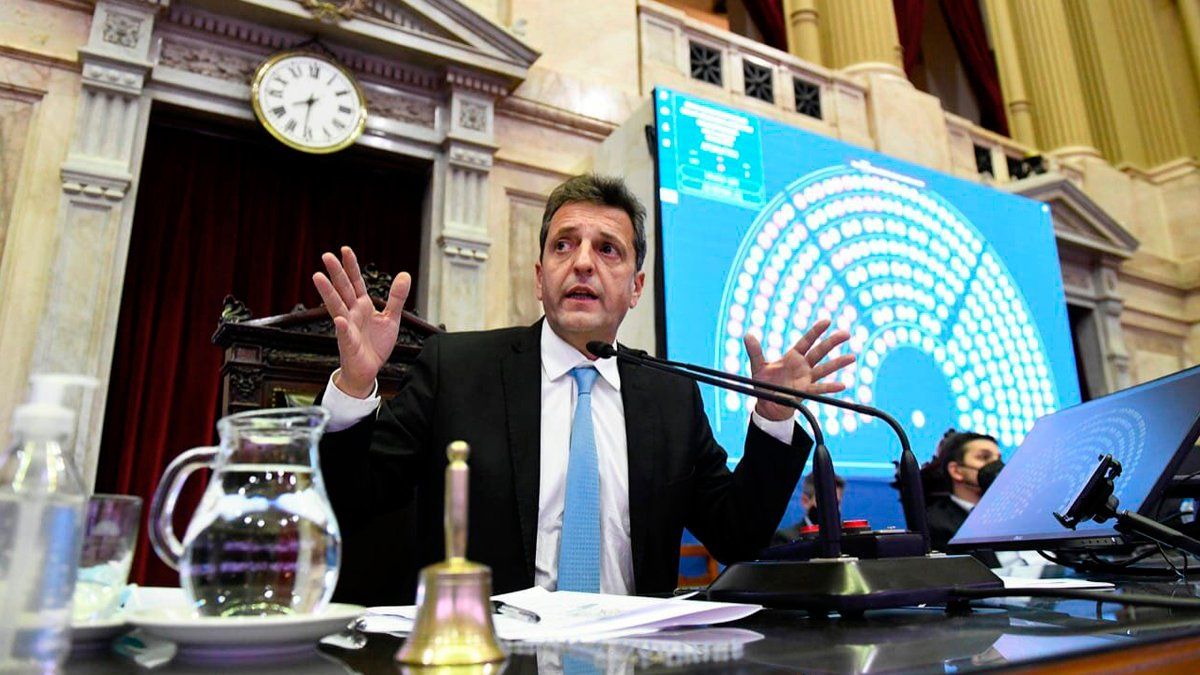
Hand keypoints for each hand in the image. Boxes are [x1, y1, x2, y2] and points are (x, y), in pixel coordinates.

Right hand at [312, 246, 410, 397]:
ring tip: (318, 277)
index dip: (351, 266)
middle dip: (335, 273)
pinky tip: (338, 320)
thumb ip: (396, 297)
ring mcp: (348, 327)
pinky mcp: (349, 344)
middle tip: (326, 256)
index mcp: (362, 305)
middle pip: (343, 289)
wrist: (368, 369)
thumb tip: (405, 274)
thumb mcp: (391, 318)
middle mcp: (352, 313)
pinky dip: (342, 328)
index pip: (356, 282)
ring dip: (328, 293)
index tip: (345, 249)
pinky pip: (345, 335)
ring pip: (336, 307)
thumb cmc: (375, 344)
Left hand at [744, 318, 854, 420]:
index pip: (807, 341)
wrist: (767, 403)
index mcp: (792, 357)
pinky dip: (830, 387)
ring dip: (838, 363)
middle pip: (820, 351)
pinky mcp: (806, 391)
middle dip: (832, 342)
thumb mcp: (758, 366)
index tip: (827, 321)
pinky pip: (819, 388)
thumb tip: (747, 335)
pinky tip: (842, 385)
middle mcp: (802, 366)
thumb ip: (755, 351)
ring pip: (824, 369)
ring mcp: (806, 378)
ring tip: (852, 357)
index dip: (816, 331)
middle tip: (846, 334)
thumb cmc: (764, 384)